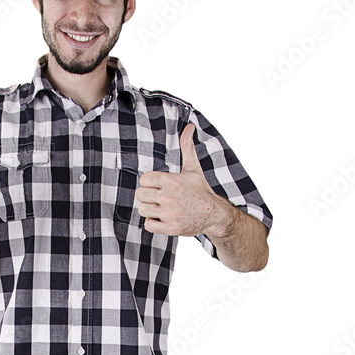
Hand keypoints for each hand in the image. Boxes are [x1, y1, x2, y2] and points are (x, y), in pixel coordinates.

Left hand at [135, 123, 233, 237]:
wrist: (214, 213)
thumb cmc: (201, 190)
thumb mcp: (193, 168)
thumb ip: (187, 147)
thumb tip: (189, 126)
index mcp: (171, 180)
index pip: (144, 179)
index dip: (149, 183)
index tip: (158, 186)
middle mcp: (169, 196)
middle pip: (140, 194)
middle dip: (147, 196)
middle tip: (158, 198)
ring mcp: (169, 213)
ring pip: (143, 210)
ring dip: (150, 210)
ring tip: (161, 208)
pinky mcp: (170, 228)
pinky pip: (148, 225)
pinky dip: (153, 223)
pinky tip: (163, 218)